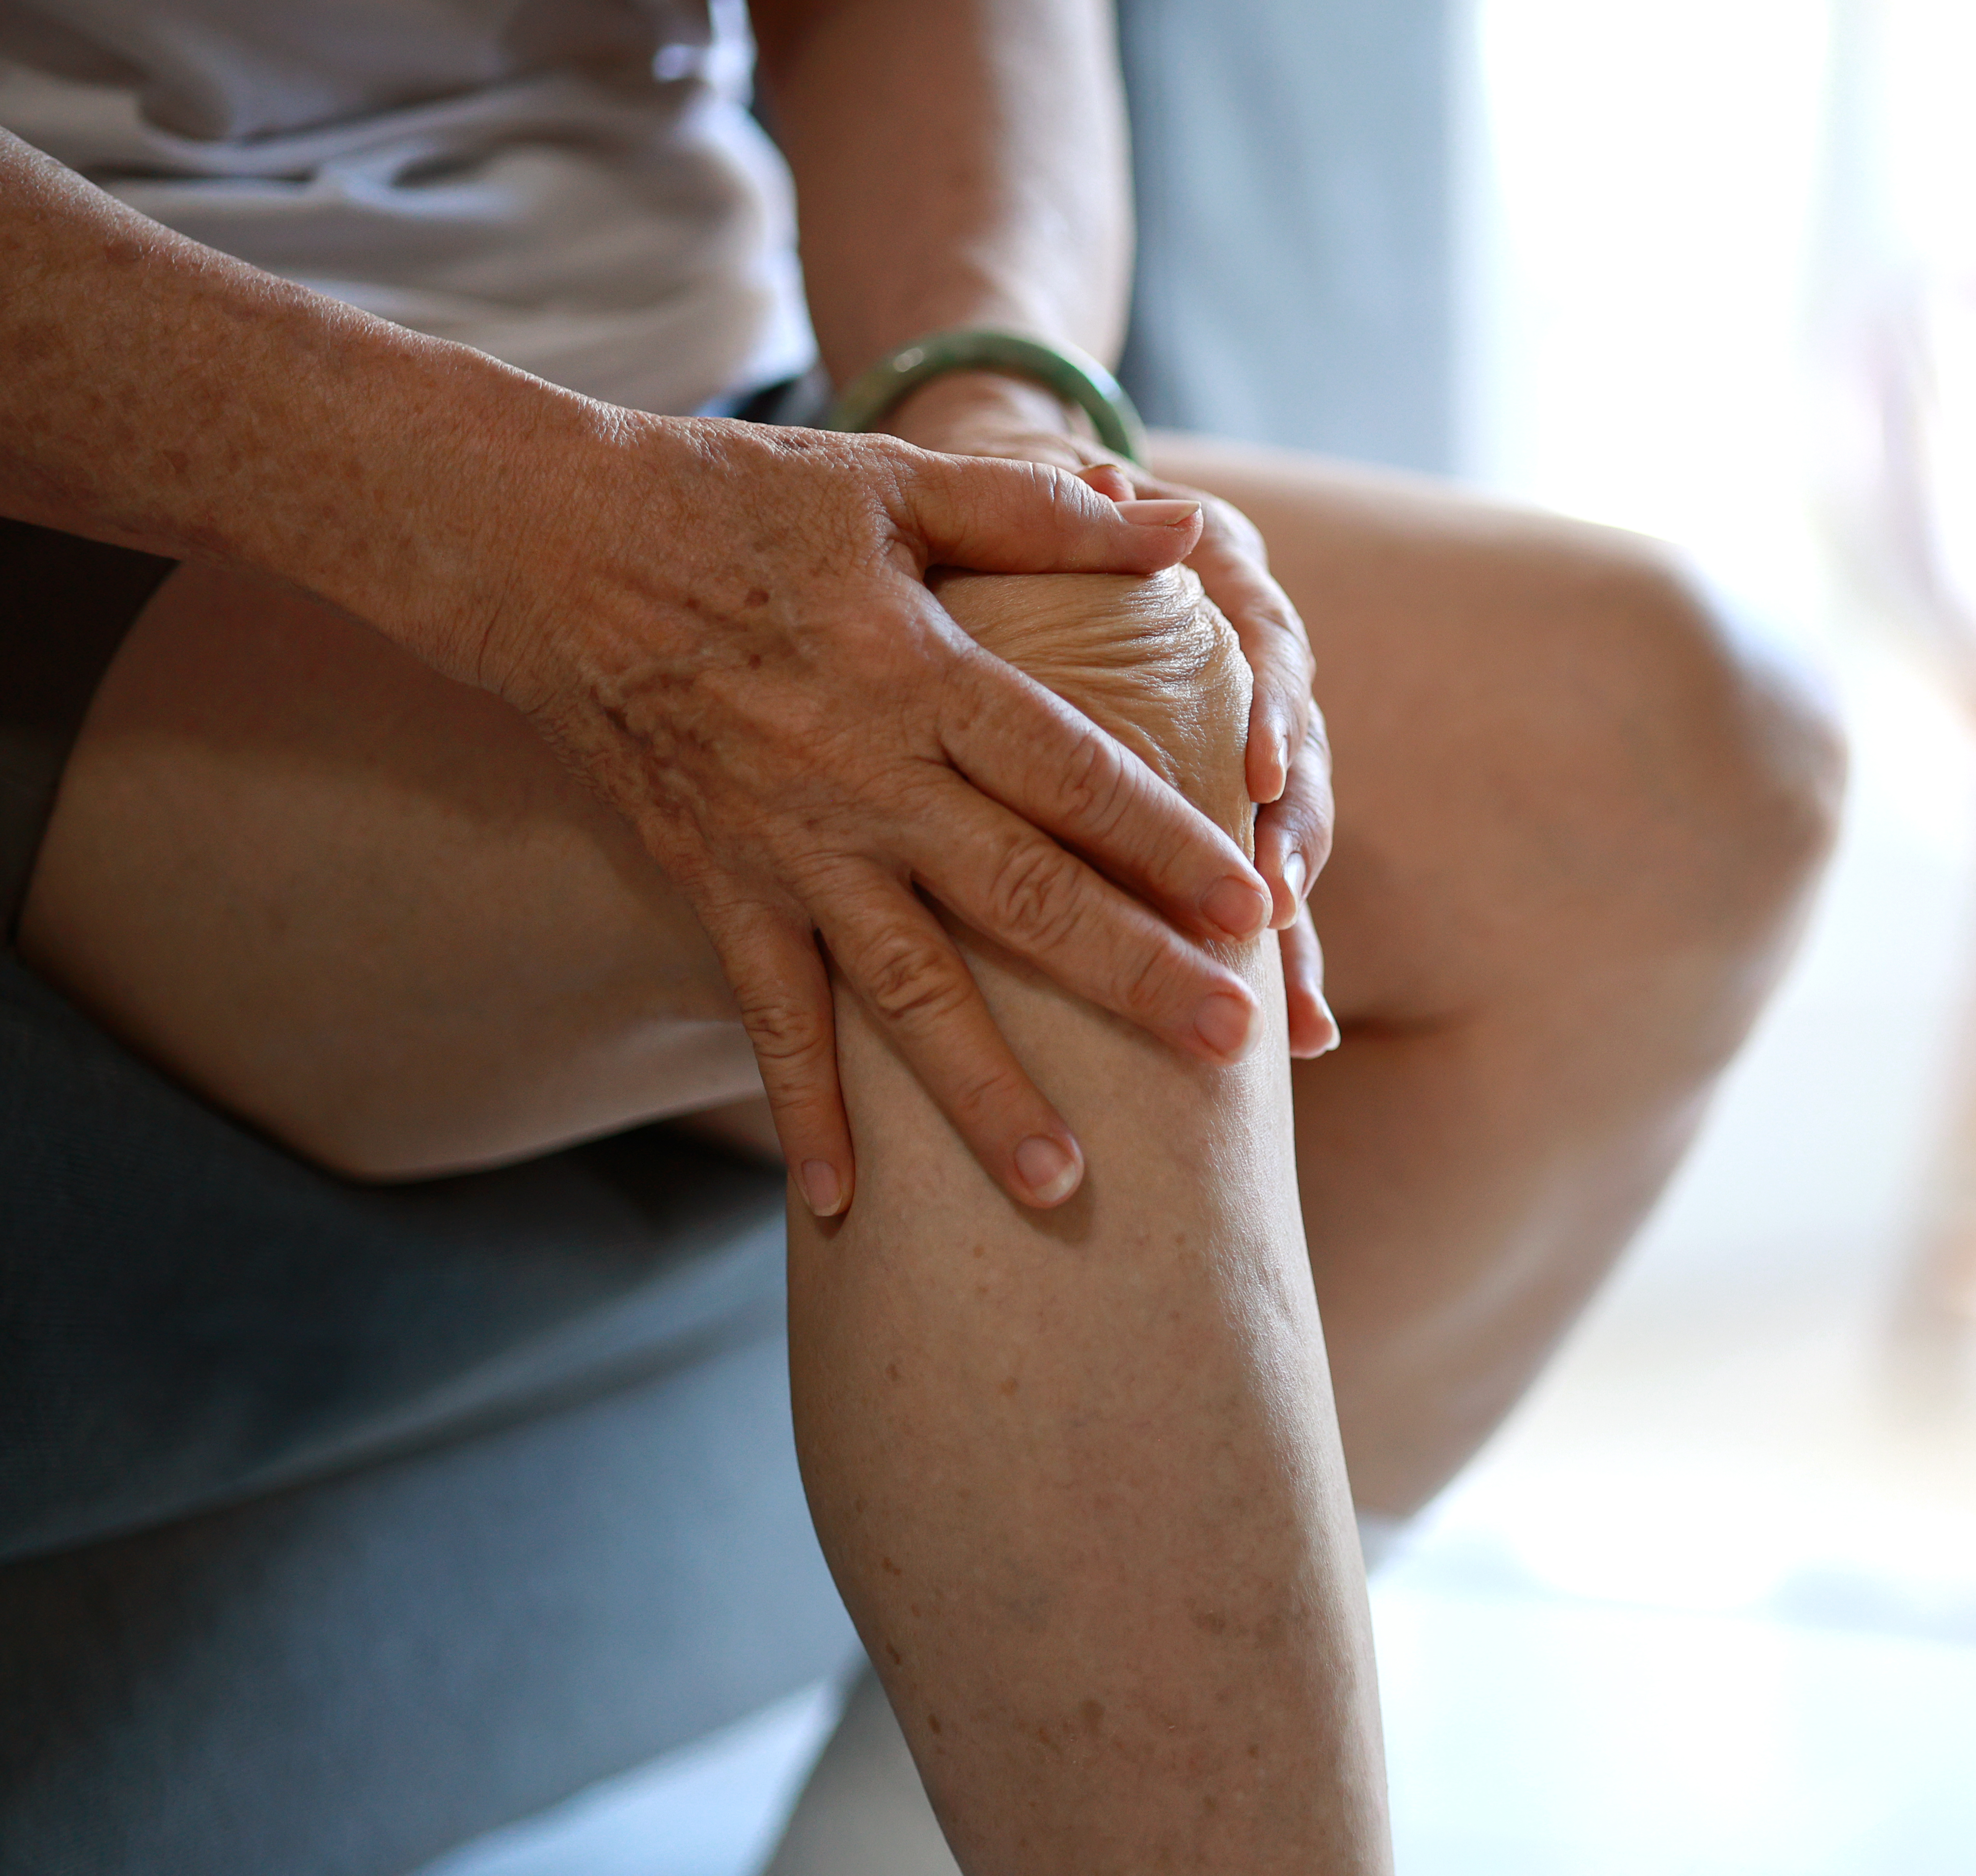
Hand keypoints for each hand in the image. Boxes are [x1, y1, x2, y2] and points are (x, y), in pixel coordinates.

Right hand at [448, 409, 1278, 1214]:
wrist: (547, 549)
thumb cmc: (738, 503)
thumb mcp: (893, 485)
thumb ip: (1041, 512)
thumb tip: (1178, 526)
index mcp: (920, 674)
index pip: (1073, 774)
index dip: (1168, 841)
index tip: (1257, 910)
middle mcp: (862, 779)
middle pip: (1019, 895)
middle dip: (1131, 975)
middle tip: (1228, 1047)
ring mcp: (786, 850)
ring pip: (904, 990)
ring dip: (983, 1090)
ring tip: (1062, 1182)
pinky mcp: (718, 888)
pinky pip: (767, 1019)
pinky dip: (803, 1111)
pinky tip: (842, 1208)